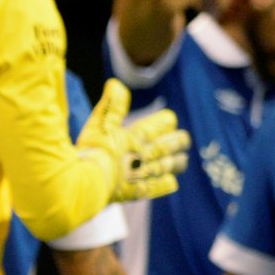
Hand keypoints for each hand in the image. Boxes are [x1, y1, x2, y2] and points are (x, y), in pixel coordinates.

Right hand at [77, 80, 189, 201]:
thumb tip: (115, 83)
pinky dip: (165, 184)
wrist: (89, 182)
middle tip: (185, 139)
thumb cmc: (93, 152)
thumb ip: (111, 106)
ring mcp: (141, 174)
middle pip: (165, 147)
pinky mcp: (136, 191)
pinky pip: (157, 187)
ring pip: (165, 166)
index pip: (156, 126)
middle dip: (176, 142)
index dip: (164, 122)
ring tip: (183, 161)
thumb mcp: (99, 125)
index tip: (170, 119)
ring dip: (175, 163)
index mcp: (135, 138)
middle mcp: (143, 155)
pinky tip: (172, 183)